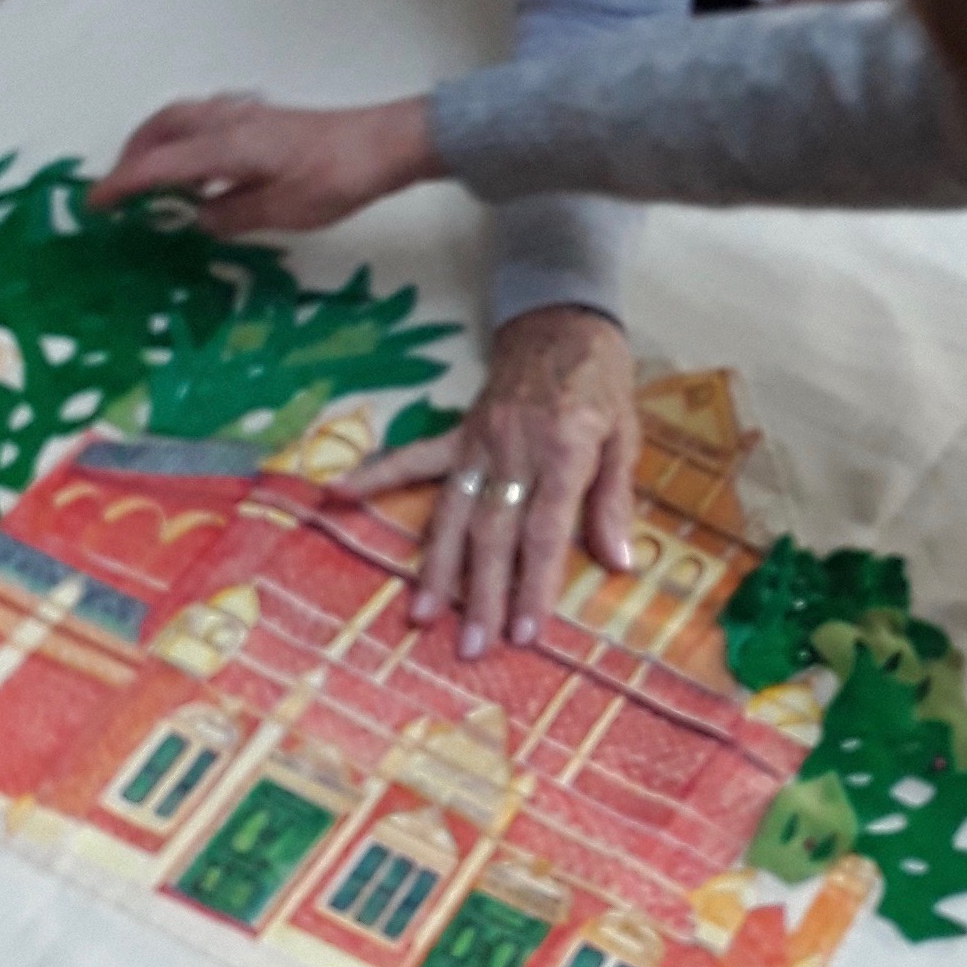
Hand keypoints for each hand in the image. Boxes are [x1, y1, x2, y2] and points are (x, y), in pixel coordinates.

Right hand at [88, 94, 441, 234]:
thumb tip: (198, 216)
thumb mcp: (283, 212)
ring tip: (154, 183)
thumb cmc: (337, 178)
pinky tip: (202, 173)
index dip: (121, 185)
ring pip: (183, 120)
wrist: (385, 144)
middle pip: (161, 128)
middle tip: (119, 191)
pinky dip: (187, 142)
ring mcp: (247, 115)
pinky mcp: (263, 118)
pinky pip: (206, 122)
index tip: (94, 205)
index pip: (158, 164)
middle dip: (132, 156)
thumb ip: (233, 215)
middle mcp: (229, 122)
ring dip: (158, 145)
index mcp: (226, 146)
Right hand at [342, 306, 639, 658]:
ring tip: (422, 615)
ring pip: (454, 511)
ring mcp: (478, 440)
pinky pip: (414, 457)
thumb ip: (615, 499)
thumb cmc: (601, 382)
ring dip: (438, 566)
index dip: (535, 583)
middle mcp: (514, 448)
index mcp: (564, 450)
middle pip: (494, 531)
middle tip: (473, 647)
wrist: (563, 319)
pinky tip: (340, 495)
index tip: (527, 632)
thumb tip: (618, 562)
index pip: (546, 529)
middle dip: (483, 593)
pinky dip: (377, 476)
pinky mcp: (457, 432)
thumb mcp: (626, 435)